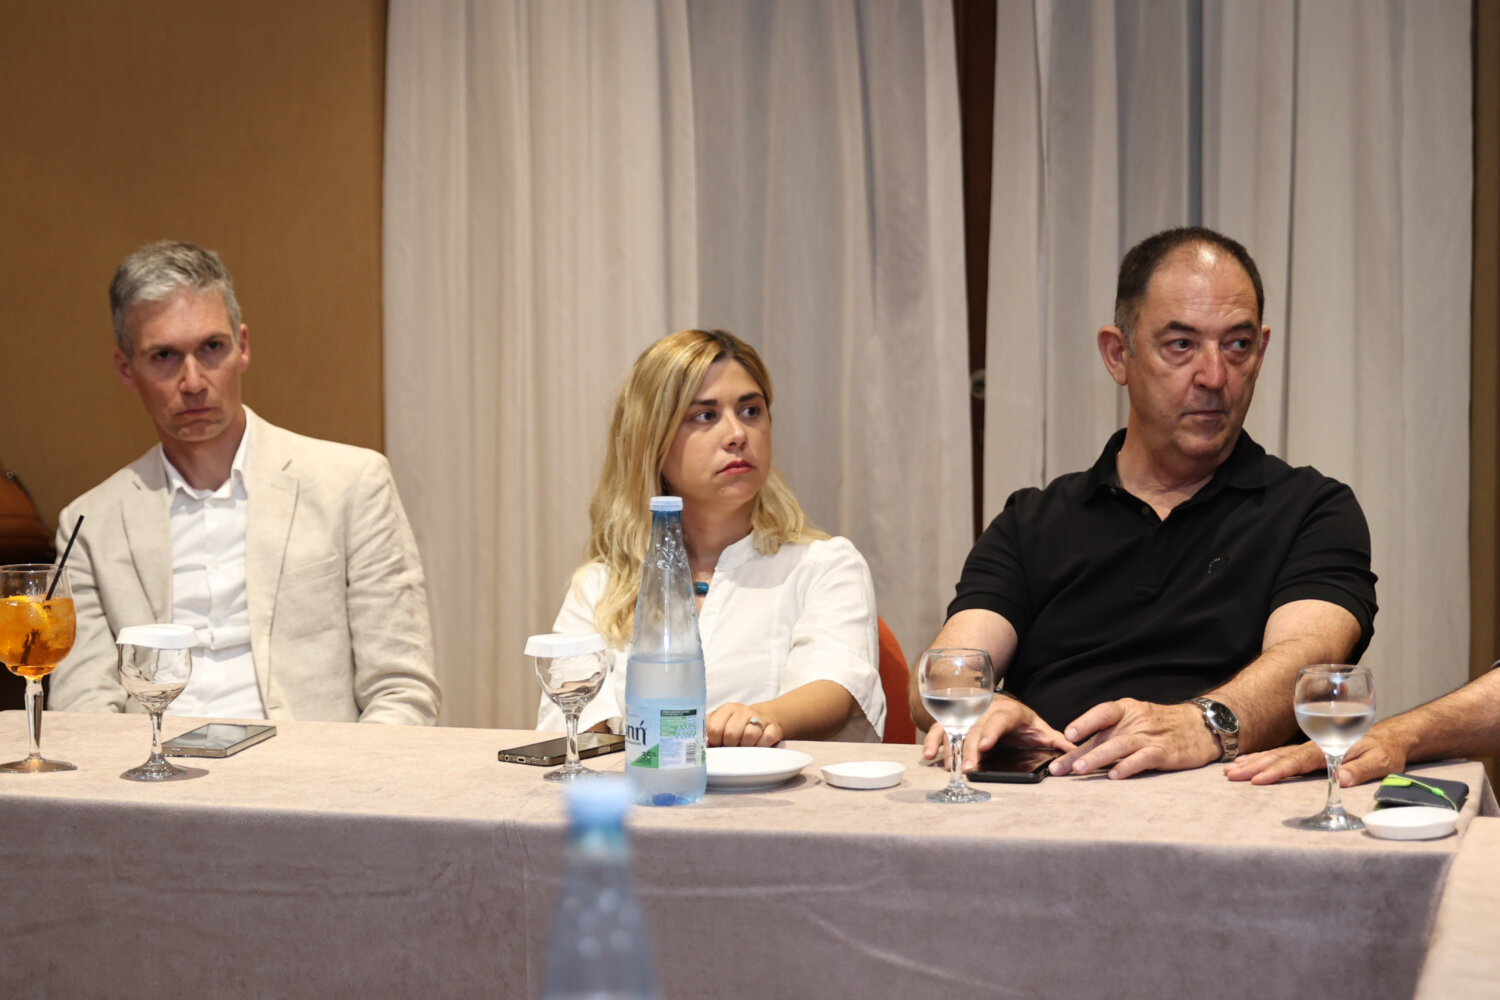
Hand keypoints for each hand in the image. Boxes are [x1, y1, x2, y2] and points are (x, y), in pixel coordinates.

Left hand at [707, 703, 782, 747]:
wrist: (763, 719)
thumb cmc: (737, 726)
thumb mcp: (721, 723)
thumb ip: (709, 731)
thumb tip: (701, 746)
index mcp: (727, 709)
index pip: (714, 728)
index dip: (714, 741)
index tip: (718, 744)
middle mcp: (743, 711)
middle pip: (731, 733)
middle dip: (730, 745)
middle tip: (732, 746)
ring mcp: (759, 718)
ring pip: (749, 735)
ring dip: (746, 746)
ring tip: (745, 746)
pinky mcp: (773, 727)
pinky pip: (766, 739)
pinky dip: (761, 746)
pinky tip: (758, 745)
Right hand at [921, 694, 1073, 771]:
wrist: (1002, 706)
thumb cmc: (1023, 723)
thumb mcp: (1040, 730)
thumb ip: (1056, 741)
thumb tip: (1077, 752)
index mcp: (1008, 712)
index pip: (999, 720)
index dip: (990, 732)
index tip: (984, 746)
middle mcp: (984, 712)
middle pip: (974, 729)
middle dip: (969, 749)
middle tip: (967, 768)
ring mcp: (967, 716)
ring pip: (955, 729)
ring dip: (950, 748)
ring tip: (949, 767)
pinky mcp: (954, 722)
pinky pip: (941, 730)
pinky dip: (934, 742)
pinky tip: (929, 756)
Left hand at [1050, 699, 1218, 778]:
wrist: (1203, 725)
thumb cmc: (1163, 725)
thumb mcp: (1137, 720)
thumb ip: (1111, 732)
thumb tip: (1077, 750)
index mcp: (1128, 710)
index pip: (1103, 712)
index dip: (1084, 722)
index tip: (1067, 735)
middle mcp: (1137, 721)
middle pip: (1103, 736)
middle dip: (1078, 753)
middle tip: (1058, 768)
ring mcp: (1151, 736)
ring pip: (1119, 747)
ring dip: (1097, 759)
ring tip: (1079, 770)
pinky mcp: (1165, 753)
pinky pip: (1143, 759)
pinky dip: (1128, 767)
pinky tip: (1114, 776)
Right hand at [1224, 733, 1406, 786]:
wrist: (1391, 736)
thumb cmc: (1387, 750)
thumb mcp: (1382, 761)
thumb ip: (1360, 768)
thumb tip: (1340, 777)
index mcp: (1327, 748)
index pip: (1297, 762)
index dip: (1277, 771)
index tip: (1258, 780)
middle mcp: (1313, 746)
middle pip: (1278, 756)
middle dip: (1254, 765)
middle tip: (1231, 774)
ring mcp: (1308, 747)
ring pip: (1276, 754)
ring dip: (1253, 761)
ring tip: (1230, 768)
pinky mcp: (1308, 750)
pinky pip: (1280, 753)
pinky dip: (1262, 756)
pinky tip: (1247, 760)